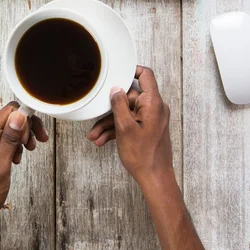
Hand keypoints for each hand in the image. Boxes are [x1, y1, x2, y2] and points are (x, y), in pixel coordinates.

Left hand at [0, 102, 48, 226]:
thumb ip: (9, 139)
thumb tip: (19, 115)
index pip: (11, 110)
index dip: (26, 118)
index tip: (34, 135)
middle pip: (13, 117)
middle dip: (28, 127)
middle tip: (35, 144)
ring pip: (12, 129)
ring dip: (24, 138)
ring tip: (28, 152)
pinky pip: (8, 140)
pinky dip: (17, 147)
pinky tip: (17, 159)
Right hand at [87, 66, 172, 183]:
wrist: (155, 178)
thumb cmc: (143, 156)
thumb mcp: (125, 127)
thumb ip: (119, 105)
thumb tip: (116, 89)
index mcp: (153, 103)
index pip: (146, 75)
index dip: (131, 71)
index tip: (116, 73)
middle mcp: (155, 109)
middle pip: (130, 98)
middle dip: (110, 109)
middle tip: (95, 117)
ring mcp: (151, 119)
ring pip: (127, 113)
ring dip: (110, 123)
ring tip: (94, 136)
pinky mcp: (148, 129)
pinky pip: (130, 124)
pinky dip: (117, 130)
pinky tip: (102, 140)